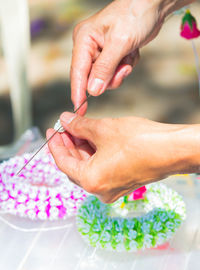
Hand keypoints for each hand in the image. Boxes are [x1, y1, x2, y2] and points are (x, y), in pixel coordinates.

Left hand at [47, 112, 199, 202]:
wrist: (173, 150)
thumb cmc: (140, 141)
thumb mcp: (103, 129)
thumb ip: (79, 125)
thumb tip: (65, 120)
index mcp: (91, 181)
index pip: (63, 162)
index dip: (55, 144)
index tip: (52, 129)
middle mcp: (100, 190)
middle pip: (75, 165)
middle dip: (69, 144)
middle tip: (65, 126)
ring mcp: (112, 188)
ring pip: (89, 166)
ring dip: (82, 147)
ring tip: (79, 128)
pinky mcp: (123, 182)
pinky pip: (101, 168)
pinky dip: (95, 153)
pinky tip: (93, 138)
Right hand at [71, 0, 193, 114]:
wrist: (153, 6)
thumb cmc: (135, 15)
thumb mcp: (120, 42)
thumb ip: (105, 68)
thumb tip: (92, 91)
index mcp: (84, 40)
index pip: (77, 72)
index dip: (78, 92)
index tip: (79, 110)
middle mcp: (89, 47)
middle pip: (92, 77)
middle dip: (110, 77)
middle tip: (123, 67)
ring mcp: (100, 52)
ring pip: (106, 78)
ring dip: (120, 71)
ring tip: (129, 56)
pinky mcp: (111, 55)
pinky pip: (116, 72)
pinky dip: (126, 66)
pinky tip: (131, 53)